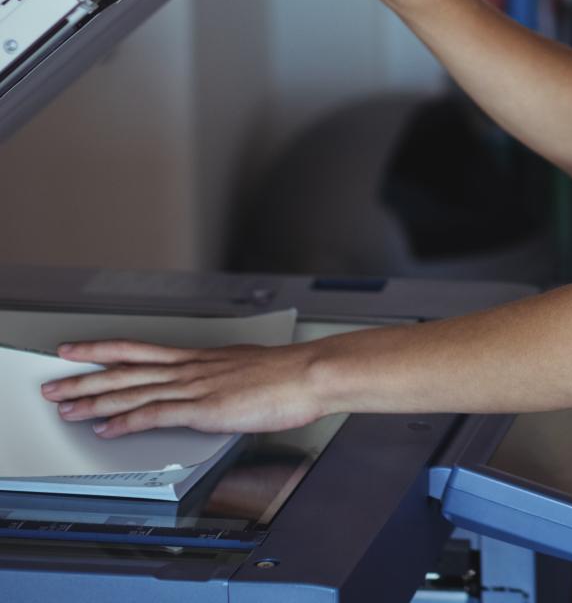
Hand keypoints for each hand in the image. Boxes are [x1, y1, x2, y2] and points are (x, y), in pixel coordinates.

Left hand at [38, 339, 327, 438]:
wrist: (311, 373)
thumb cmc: (292, 374)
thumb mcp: (251, 370)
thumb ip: (227, 381)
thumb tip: (219, 392)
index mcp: (202, 358)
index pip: (142, 350)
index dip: (106, 350)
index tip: (80, 350)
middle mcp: (192, 368)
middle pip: (127, 370)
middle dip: (85, 378)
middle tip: (54, 384)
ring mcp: (195, 387)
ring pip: (133, 391)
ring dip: (94, 400)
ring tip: (66, 408)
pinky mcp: (203, 408)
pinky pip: (155, 414)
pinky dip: (126, 422)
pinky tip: (107, 428)